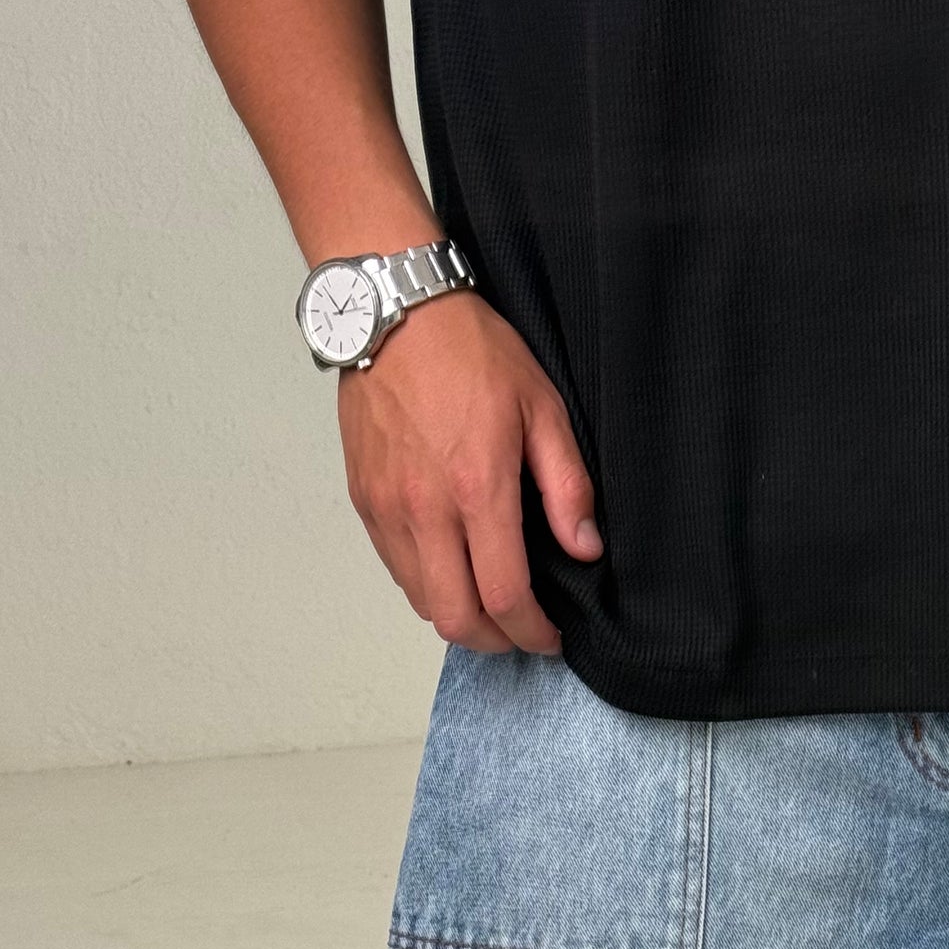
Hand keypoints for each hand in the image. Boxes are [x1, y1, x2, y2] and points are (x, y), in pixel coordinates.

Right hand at [337, 291, 601, 653]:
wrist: (393, 310)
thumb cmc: (470, 351)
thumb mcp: (542, 408)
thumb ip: (567, 487)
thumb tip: (584, 548)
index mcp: (477, 489)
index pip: (504, 596)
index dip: (532, 631)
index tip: (550, 636)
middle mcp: (425, 509)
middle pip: (456, 618)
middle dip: (495, 639)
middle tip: (520, 631)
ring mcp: (387, 507)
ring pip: (422, 601)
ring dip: (459, 616)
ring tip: (489, 603)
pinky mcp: (363, 499)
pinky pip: (396, 569)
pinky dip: (428, 585)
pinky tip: (453, 568)